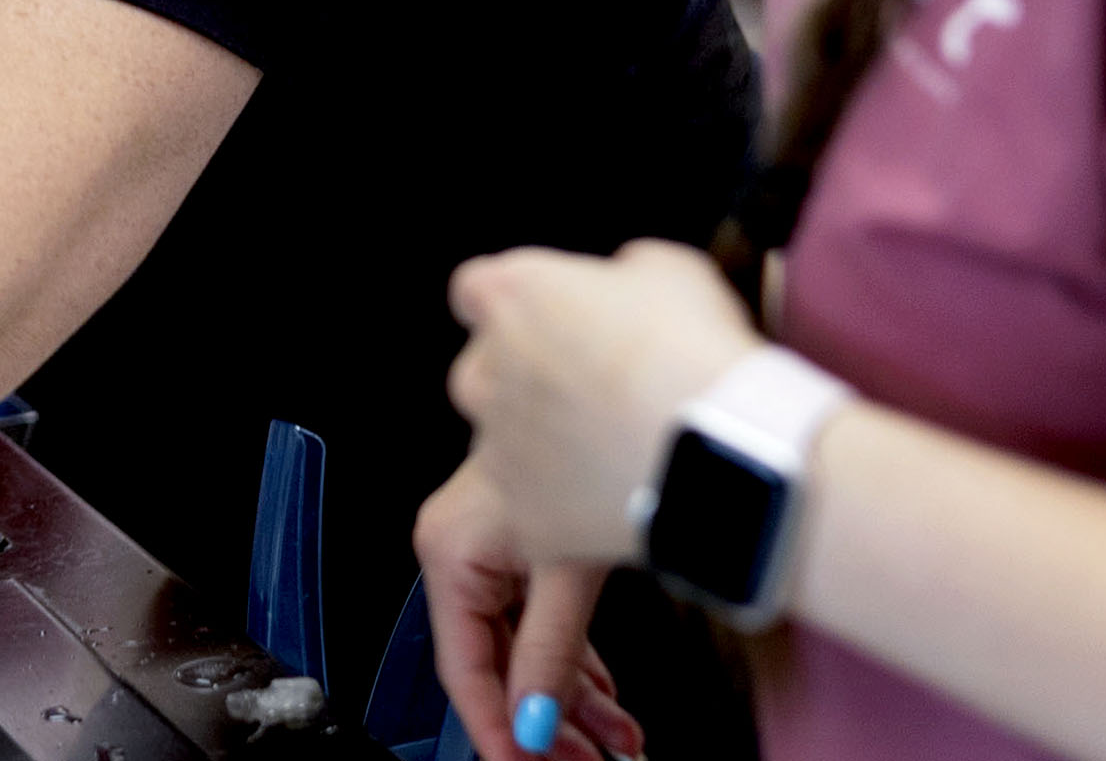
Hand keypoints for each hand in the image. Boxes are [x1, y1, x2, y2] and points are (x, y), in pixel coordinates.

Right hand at [414, 460, 638, 760]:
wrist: (654, 380)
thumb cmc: (599, 436)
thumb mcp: (570, 568)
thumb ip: (547, 655)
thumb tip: (535, 722)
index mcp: (451, 537)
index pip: (463, 664)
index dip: (496, 729)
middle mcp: (466, 522)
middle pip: (499, 648)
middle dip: (549, 717)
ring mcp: (504, 515)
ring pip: (526, 623)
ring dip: (572, 683)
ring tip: (617, 733)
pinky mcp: (542, 505)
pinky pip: (545, 591)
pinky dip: (576, 638)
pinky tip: (605, 676)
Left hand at [447, 239, 761, 564]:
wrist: (720, 453)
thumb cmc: (694, 353)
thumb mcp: (669, 272)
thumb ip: (621, 274)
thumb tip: (625, 287)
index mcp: (510, 297)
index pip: (476, 292)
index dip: (515, 308)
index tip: (547, 321)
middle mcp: (485, 371)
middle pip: (485, 370)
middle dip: (529, 380)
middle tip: (596, 391)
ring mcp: (498, 449)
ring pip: (503, 444)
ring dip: (544, 445)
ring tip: (614, 453)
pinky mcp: (523, 515)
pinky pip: (531, 511)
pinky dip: (564, 510)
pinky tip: (616, 502)